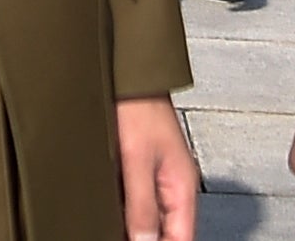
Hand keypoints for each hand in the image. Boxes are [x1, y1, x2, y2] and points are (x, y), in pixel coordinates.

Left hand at [115, 97, 199, 240]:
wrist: (128, 71)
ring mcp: (158, 176)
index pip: (182, 238)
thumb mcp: (136, 160)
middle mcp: (173, 184)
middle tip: (123, 237)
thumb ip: (142, 205)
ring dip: (136, 227)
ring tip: (115, 229)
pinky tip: (112, 213)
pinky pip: (139, 200)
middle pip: (167, 230)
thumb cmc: (137, 105)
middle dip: (147, 239)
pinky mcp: (142, 166)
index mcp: (182, 186)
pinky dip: (128, 211)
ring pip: (152, 217)